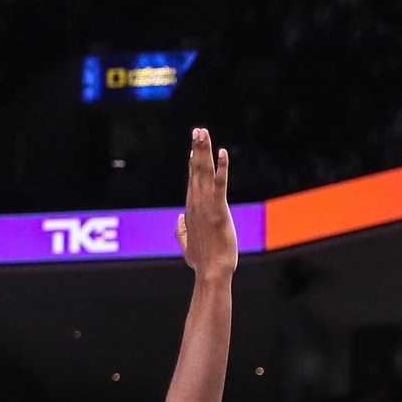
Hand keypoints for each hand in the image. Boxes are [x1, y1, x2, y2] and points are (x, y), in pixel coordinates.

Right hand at [176, 127, 235, 277]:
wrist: (212, 271)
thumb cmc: (202, 262)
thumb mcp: (187, 246)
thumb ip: (181, 232)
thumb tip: (179, 221)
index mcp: (190, 210)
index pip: (191, 181)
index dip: (192, 163)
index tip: (193, 148)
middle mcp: (196, 204)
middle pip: (196, 171)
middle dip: (197, 149)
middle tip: (198, 130)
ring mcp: (207, 206)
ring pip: (204, 172)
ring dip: (204, 151)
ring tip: (203, 133)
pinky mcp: (219, 210)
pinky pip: (220, 184)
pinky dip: (221, 167)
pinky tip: (222, 152)